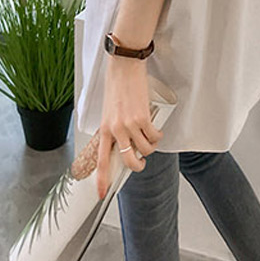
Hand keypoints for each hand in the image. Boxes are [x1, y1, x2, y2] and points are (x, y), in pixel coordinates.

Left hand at [96, 53, 163, 199]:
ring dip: (151, 147)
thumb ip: (114, 127)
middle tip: (140, 162)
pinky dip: (158, 136)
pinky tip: (156, 130)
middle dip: (137, 166)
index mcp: (104, 129)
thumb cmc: (116, 85)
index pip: (101, 161)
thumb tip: (122, 141)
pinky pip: (154, 136)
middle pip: (128, 160)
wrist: (125, 67)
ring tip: (150, 139)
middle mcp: (116, 129)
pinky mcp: (144, 117)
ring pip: (145, 149)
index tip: (102, 193)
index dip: (102, 180)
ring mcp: (130, 124)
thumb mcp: (109, 111)